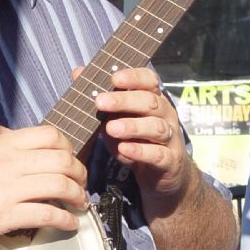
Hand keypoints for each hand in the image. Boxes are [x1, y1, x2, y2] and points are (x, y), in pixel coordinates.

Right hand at [0, 125, 88, 249]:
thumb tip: (15, 136)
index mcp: (1, 141)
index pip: (51, 135)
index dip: (69, 147)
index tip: (71, 159)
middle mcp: (7, 160)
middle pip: (62, 159)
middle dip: (80, 172)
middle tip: (82, 183)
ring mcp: (7, 188)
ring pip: (59, 185)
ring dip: (77, 196)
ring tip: (80, 204)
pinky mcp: (5, 215)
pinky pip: (47, 214)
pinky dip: (65, 219)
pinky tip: (69, 224)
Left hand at [91, 67, 193, 213]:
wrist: (161, 177)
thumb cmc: (136, 141)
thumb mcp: (116, 119)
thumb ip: (101, 98)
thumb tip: (78, 72)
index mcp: (153, 100)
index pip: (150, 80)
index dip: (134, 77)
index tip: (114, 78)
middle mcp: (165, 115)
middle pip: (150, 102)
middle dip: (125, 100)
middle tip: (101, 102)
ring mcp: (170, 138)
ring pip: (156, 127)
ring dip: (132, 126)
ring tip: (110, 128)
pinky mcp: (170, 161)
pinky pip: (158, 154)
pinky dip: (141, 151)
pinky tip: (124, 149)